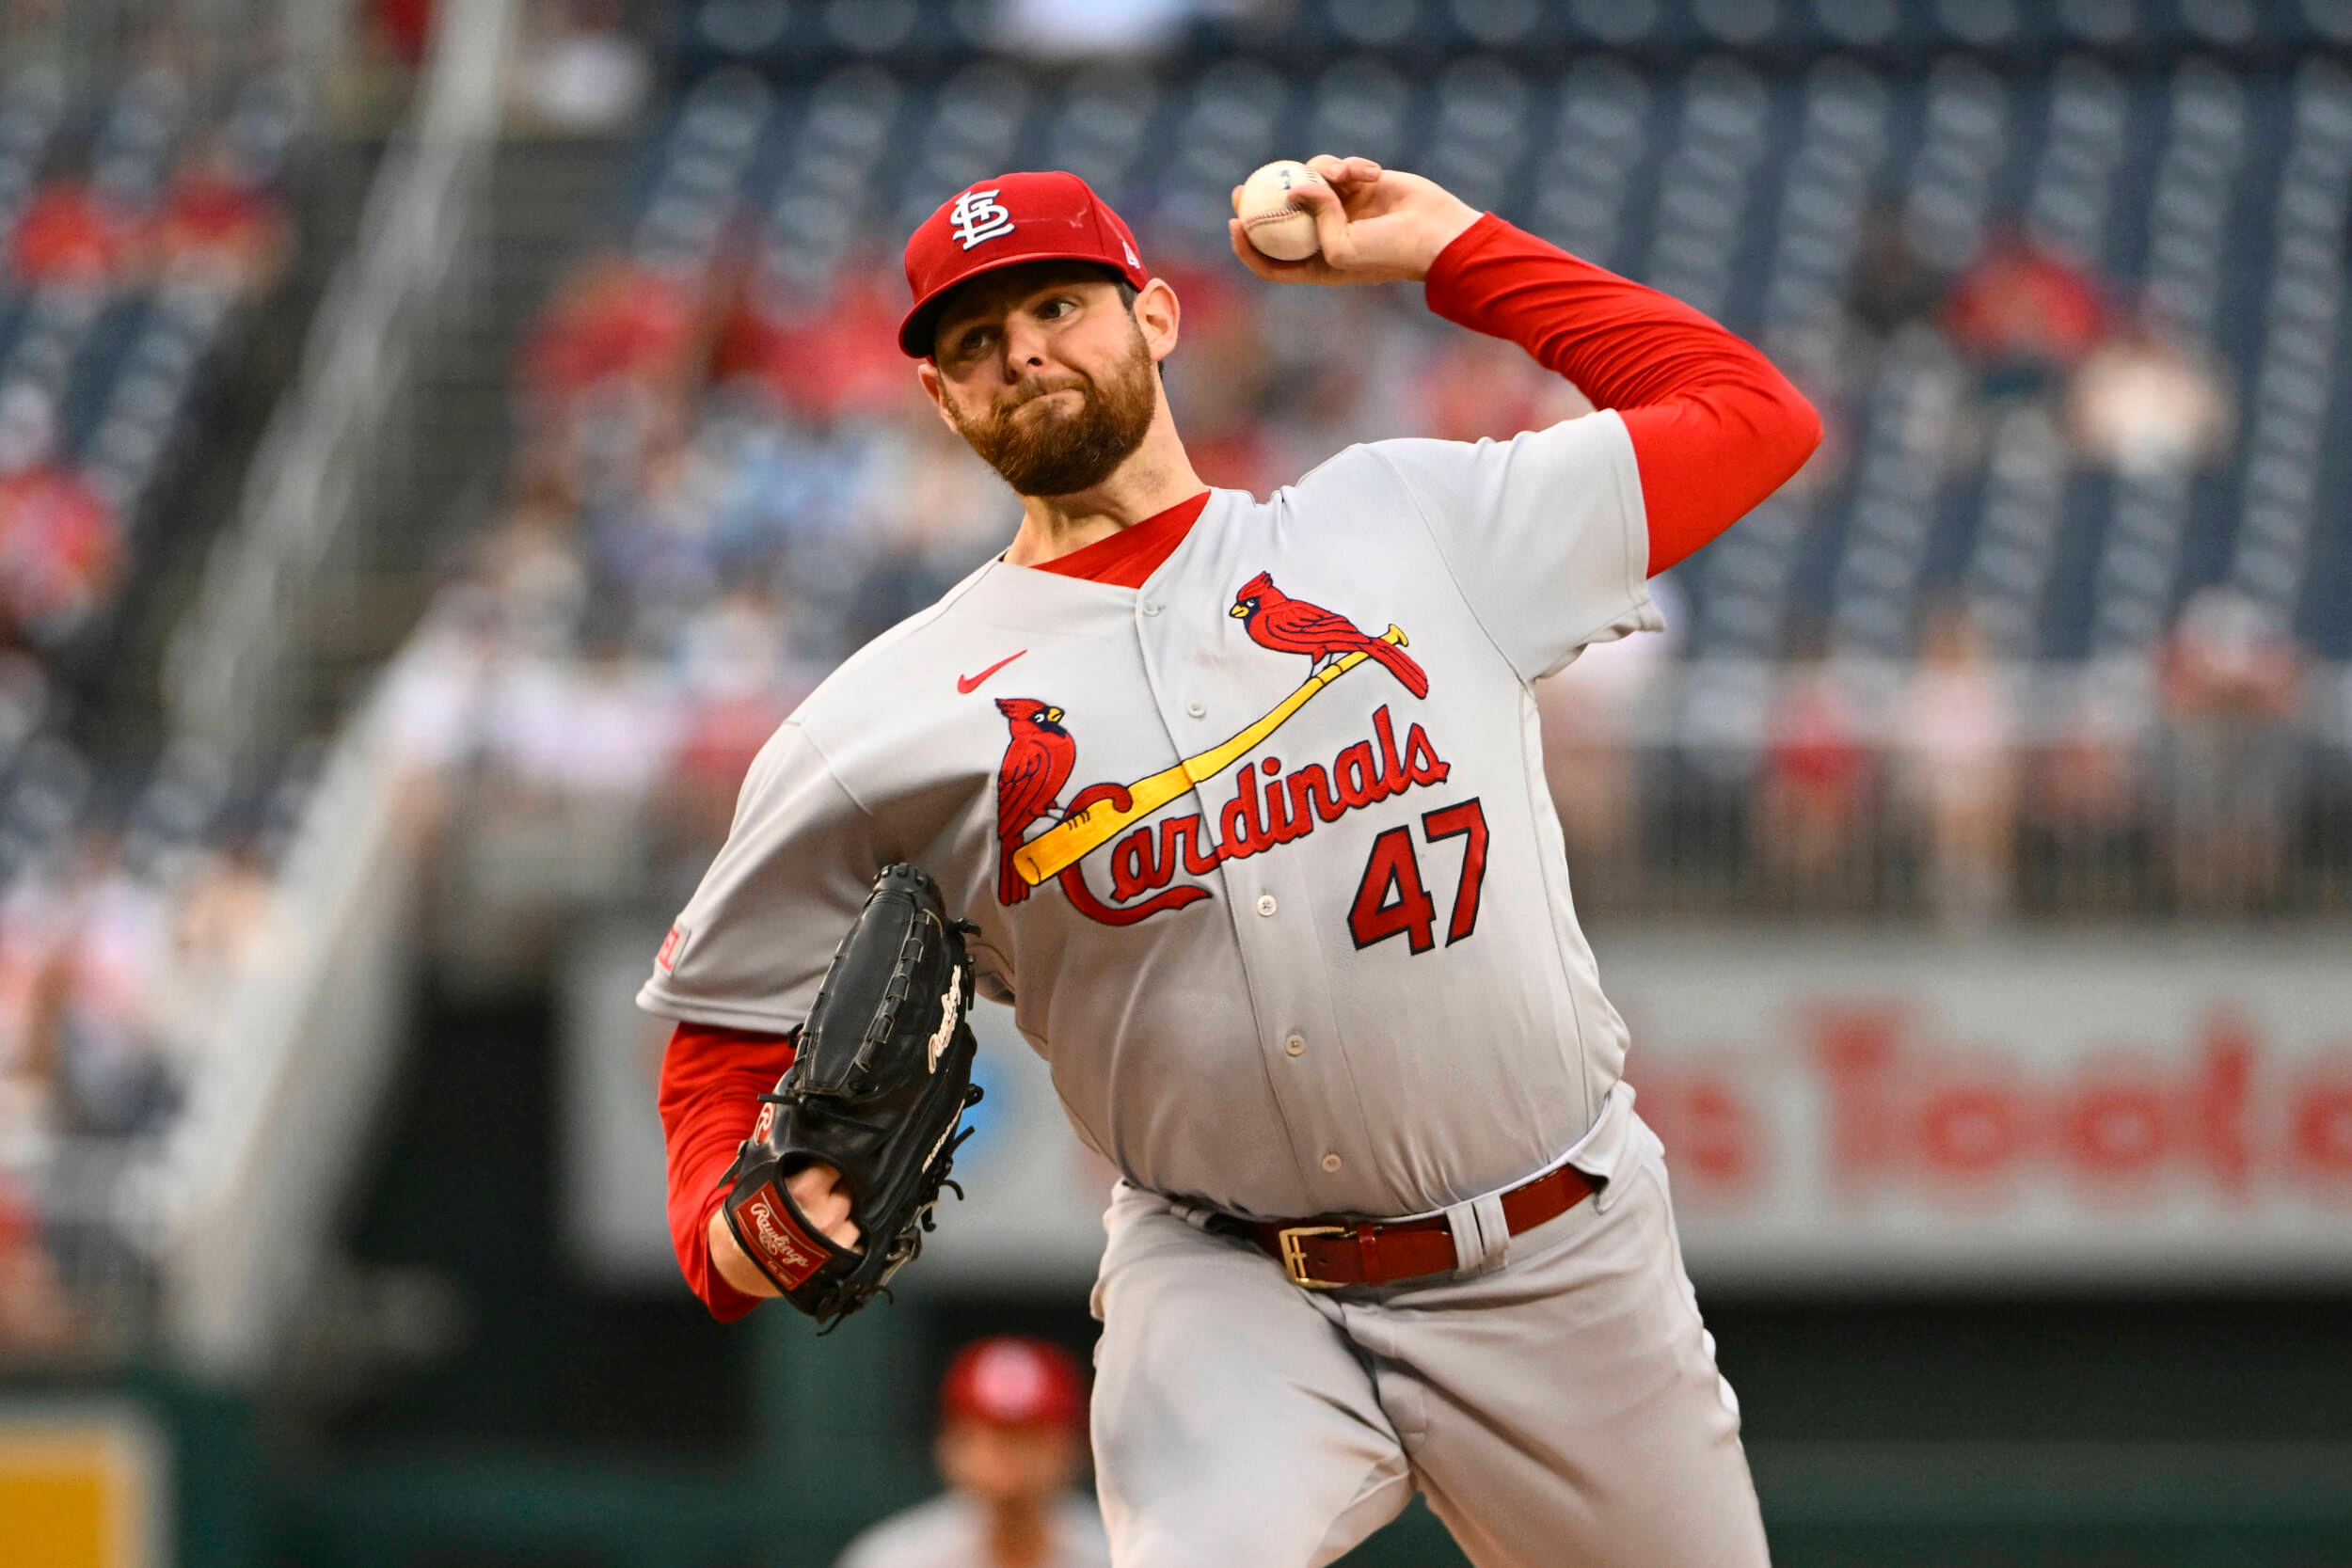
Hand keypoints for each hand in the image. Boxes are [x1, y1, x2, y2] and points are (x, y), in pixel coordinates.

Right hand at [707, 1161, 861, 1299]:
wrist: (739, 1261)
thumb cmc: (749, 1214)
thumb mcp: (761, 1178)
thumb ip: (787, 1158)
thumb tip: (805, 1132)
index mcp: (804, 1192)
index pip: (835, 1165)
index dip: (835, 1160)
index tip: (833, 1159)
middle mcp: (823, 1218)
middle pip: (850, 1191)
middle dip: (843, 1187)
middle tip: (832, 1186)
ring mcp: (833, 1244)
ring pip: (858, 1218)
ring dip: (850, 1213)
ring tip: (834, 1211)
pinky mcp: (839, 1264)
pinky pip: (858, 1243)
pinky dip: (850, 1235)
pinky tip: (840, 1230)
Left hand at [1228, 155, 1481, 286]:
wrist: (1437, 233)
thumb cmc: (1389, 251)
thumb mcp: (1341, 247)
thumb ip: (1314, 218)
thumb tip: (1295, 184)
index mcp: (1318, 263)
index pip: (1272, 260)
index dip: (1248, 245)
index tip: (1234, 223)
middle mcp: (1326, 234)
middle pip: (1280, 217)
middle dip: (1258, 201)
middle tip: (1242, 187)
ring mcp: (1344, 207)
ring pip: (1310, 180)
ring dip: (1324, 170)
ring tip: (1348, 175)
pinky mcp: (1361, 184)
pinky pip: (1340, 166)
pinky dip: (1351, 165)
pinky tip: (1370, 172)